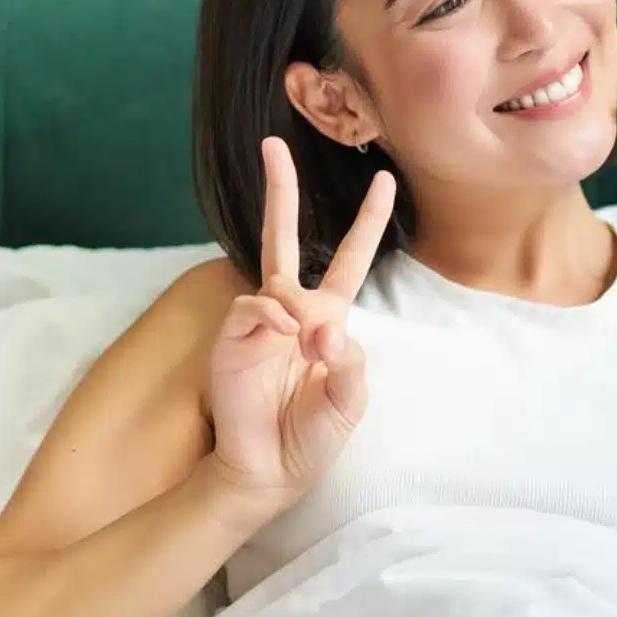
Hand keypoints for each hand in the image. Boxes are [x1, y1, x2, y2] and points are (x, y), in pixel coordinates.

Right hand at [204, 136, 395, 517]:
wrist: (268, 472)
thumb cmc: (312, 437)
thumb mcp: (349, 401)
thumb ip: (349, 363)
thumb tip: (321, 329)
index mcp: (328, 319)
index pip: (350, 258)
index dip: (367, 219)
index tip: (384, 178)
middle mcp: (291, 311)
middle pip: (285, 236)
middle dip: (280, 190)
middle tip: (272, 144)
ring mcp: (259, 322)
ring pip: (276, 278)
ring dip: (300, 312)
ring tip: (310, 352)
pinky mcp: (232, 338)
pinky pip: (252, 308)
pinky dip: (270, 318)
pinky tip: (283, 338)